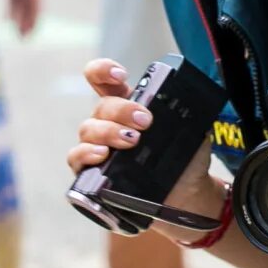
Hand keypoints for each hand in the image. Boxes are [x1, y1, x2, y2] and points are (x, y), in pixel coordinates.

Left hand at [2, 0, 40, 36]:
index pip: (36, 4)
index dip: (35, 18)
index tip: (32, 31)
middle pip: (30, 8)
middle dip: (28, 24)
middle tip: (25, 40)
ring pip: (21, 7)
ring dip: (20, 20)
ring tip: (18, 35)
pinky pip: (12, 0)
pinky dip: (10, 10)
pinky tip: (6, 21)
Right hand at [66, 58, 219, 241]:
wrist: (186, 196)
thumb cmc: (185, 161)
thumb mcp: (191, 132)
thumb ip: (186, 115)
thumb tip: (185, 104)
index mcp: (127, 107)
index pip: (104, 81)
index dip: (104, 71)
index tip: (121, 76)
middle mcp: (108, 124)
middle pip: (102, 107)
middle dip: (123, 110)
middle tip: (145, 122)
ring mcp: (98, 147)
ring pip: (88, 129)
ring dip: (109, 132)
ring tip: (131, 141)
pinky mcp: (92, 173)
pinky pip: (76, 157)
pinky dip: (86, 153)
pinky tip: (102, 155)